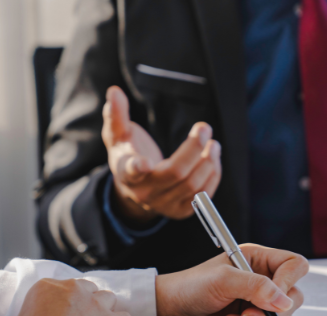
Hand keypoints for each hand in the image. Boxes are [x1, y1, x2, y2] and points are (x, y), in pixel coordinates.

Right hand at [102, 86, 221, 222]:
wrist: (136, 190)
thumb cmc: (128, 155)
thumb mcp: (118, 136)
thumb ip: (116, 115)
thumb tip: (113, 91)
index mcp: (127, 173)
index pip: (132, 172)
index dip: (138, 167)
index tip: (144, 162)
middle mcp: (146, 193)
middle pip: (175, 173)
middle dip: (193, 149)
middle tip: (204, 128)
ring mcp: (165, 205)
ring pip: (193, 185)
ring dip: (208, 162)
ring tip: (213, 143)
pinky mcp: (181, 211)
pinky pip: (204, 195)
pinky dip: (213, 175)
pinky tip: (213, 159)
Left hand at [155, 245, 308, 315]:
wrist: (169, 313)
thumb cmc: (189, 287)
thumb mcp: (224, 280)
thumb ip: (257, 287)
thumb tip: (284, 301)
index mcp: (258, 258)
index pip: (294, 265)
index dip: (289, 281)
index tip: (275, 296)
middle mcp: (262, 278)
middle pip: (293, 295)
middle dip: (273, 309)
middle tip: (249, 312)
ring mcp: (258, 301)